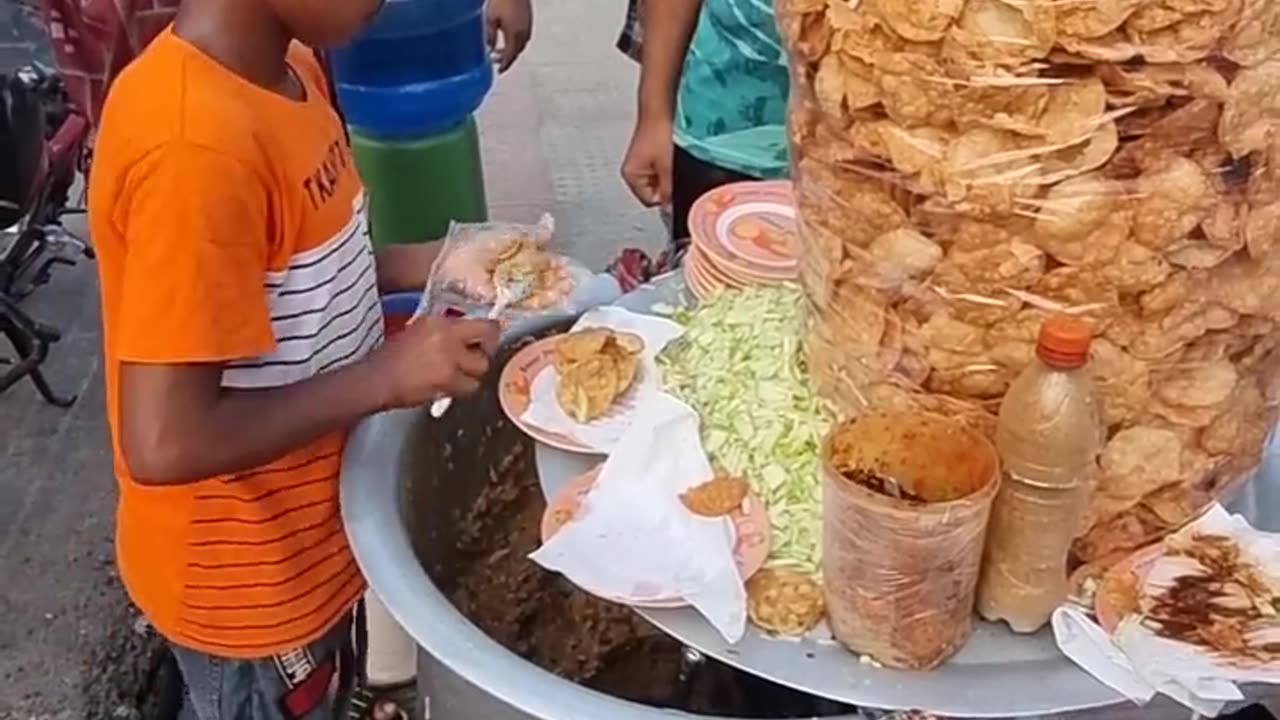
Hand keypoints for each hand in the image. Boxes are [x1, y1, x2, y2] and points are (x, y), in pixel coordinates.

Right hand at [370, 316, 499, 408]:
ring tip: (458, 374)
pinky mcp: (447, 381)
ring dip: (473, 373)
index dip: (491, 332)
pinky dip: (462, 388)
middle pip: (488, 341)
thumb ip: (442, 331)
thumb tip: (463, 336)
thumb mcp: (417, 330)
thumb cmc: (391, 356)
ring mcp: (449, 359)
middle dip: (484, 352)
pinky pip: (468, 387)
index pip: (481, 323)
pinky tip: (449, 385)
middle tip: (475, 357)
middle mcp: (448, 336)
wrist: (378, 378)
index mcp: (439, 321)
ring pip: (481, 368)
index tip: (489, 338)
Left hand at [486, 0, 532, 72]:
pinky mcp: (528, 19)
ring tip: (502, 49)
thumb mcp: (490, 19)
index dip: (504, 65)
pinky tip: (510, 37)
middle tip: (498, 61)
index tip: (499, 70)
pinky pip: (524, 36)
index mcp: (514, 36)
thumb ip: (490, 36)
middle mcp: (524, 33)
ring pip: (521, 45)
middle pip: (517, 52)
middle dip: (508, 59)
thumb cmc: (502, 0)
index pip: (510, 57)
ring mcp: (528, 26)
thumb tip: (489, 48)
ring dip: (513, 50)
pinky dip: (517, 41)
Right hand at [621, 116, 673, 206]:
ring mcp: (640, 162)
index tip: (674, 187)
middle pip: (654, 191)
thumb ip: (668, 191)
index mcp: (631, 176)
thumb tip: (671, 208)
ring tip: (671, 159)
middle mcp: (632, 170)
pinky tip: (670, 154)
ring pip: (659, 180)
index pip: (650, 200)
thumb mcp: (667, 168)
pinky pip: (661, 169)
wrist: (660, 109)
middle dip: (666, 185)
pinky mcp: (649, 154)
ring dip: (668, 174)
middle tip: (672, 170)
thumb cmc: (658, 133)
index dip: (665, 197)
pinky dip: (668, 165)